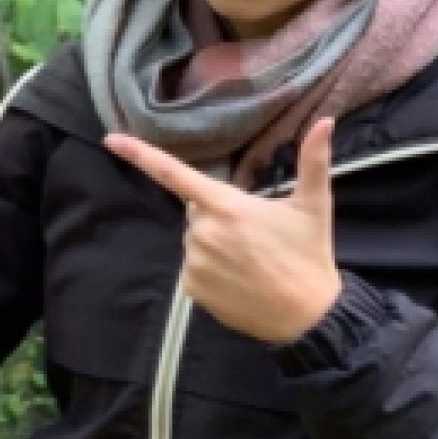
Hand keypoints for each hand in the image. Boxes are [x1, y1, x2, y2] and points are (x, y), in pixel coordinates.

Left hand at [105, 118, 342, 344]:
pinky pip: (193, 267)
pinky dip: (210, 268)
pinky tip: (238, 276)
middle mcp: (203, 233)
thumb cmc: (309, 255)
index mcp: (226, 206)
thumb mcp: (314, 205)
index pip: (174, 174)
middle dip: (218, 214)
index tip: (111, 139)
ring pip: (195, 240)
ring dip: (214, 242)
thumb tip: (326, 122)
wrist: (308, 317)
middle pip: (196, 210)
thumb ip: (314, 160)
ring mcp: (195, 263)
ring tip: (249, 258)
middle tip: (253, 231)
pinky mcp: (192, 289)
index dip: (140, 155)